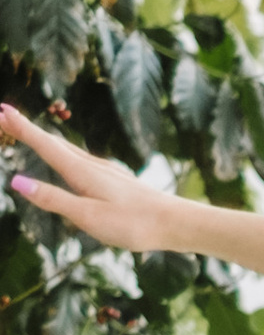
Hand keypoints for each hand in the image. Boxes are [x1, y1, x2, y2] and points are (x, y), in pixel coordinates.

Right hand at [1, 105, 197, 253]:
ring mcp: (104, 171)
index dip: (22, 128)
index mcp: (81, 172)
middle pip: (53, 142)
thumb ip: (53, 200)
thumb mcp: (87, 216)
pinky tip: (67, 158)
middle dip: (27, 129)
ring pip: (68, 149)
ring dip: (44, 139)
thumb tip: (17, 182)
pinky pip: (80, 160)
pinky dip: (63, 152)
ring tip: (27, 132)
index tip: (1, 110)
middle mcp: (92, 165)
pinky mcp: (113, 179)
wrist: (175, 223)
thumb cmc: (133, 223)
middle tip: (3, 116)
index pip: (44, 145)